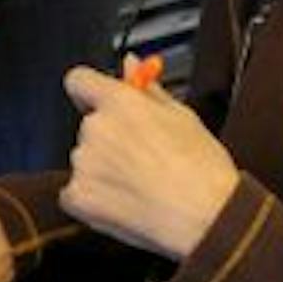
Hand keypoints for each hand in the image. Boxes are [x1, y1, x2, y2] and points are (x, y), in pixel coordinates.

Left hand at [58, 61, 239, 260]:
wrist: (208, 217)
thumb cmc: (201, 168)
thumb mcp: (181, 116)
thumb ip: (147, 89)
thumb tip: (131, 64)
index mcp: (118, 103)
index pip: (78, 80)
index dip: (90, 91)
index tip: (100, 102)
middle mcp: (94, 129)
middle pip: (88, 126)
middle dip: (108, 137)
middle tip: (141, 156)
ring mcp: (83, 164)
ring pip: (84, 160)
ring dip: (102, 168)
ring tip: (141, 183)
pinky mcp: (78, 197)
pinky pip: (74, 193)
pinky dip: (93, 199)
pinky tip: (124, 203)